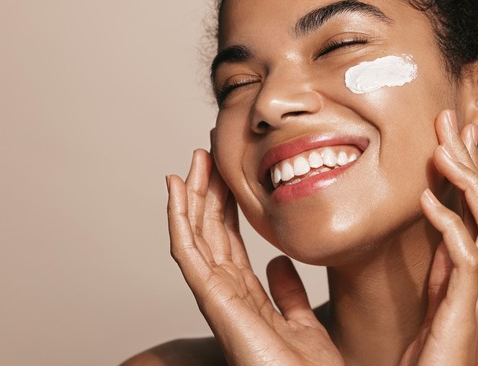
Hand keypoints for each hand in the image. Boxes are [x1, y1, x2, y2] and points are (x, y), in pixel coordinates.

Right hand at [167, 149, 342, 364]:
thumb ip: (287, 292)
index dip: (224, 208)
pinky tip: (176, 190)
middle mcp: (226, 295)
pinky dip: (179, 219)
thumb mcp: (301, 321)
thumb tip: (277, 262)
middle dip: (206, 194)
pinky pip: (189, 254)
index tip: (226, 175)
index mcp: (245, 297)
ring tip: (190, 162)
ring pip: (195, 236)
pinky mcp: (213, 301)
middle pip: (209, 234)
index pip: (228, 243)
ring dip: (190, 197)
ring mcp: (217, 297)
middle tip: (205, 155)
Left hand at [400, 110, 477, 364]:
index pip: (476, 210)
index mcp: (472, 274)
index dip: (469, 169)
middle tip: (451, 120)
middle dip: (471, 163)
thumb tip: (437, 234)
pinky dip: (450, 226)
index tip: (456, 133)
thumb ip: (440, 269)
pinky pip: (464, 260)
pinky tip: (427, 200)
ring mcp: (477, 296)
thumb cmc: (432, 358)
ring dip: (469, 186)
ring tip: (443, 150)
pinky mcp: (464, 312)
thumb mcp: (435, 302)